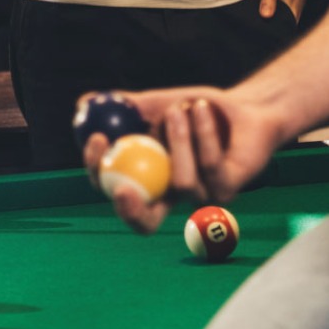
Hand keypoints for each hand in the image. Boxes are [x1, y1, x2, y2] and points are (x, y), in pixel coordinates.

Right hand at [82, 87, 280, 234]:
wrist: (245, 106)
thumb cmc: (197, 109)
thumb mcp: (156, 104)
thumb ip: (122, 108)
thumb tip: (83, 104)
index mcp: (150, 183)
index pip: (117, 193)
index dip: (102, 177)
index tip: (96, 142)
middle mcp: (174, 199)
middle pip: (145, 223)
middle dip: (129, 210)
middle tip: (121, 186)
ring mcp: (202, 199)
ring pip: (180, 183)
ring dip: (177, 138)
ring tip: (182, 107)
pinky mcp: (229, 191)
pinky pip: (208, 167)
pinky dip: (202, 132)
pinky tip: (201, 109)